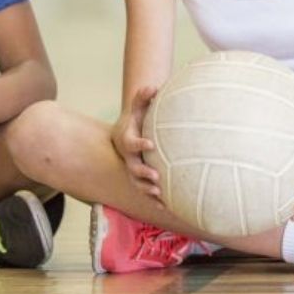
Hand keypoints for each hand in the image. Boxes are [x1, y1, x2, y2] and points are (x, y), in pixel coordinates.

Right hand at [111, 86, 162, 201]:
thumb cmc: (137, 120)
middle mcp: (129, 158)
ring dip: (147, 190)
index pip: (131, 144)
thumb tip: (152, 86)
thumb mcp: (138, 108)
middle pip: (133, 168)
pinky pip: (146, 192)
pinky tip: (167, 206)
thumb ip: (142, 97)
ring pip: (138, 184)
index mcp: (127, 141)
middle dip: (143, 174)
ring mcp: (134, 170)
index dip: (140, 145)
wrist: (129, 134)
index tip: (151, 144)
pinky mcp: (141, 179)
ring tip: (159, 193)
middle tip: (155, 176)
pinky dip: (154, 200)